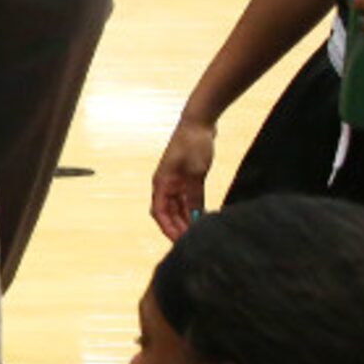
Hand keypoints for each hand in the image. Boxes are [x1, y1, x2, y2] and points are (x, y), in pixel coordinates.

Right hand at [150, 117, 215, 241]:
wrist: (199, 122)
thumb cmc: (193, 143)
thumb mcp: (196, 172)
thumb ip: (195, 195)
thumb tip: (197, 217)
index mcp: (162, 183)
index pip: (160, 213)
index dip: (168, 228)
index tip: (179, 241)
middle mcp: (165, 184)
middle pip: (168, 213)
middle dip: (177, 228)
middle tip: (192, 242)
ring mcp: (175, 181)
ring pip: (178, 207)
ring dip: (186, 220)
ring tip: (199, 233)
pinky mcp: (186, 178)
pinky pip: (187, 199)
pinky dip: (193, 209)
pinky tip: (203, 217)